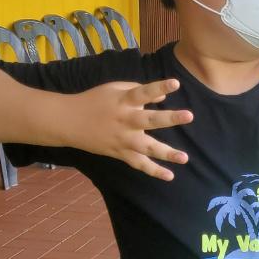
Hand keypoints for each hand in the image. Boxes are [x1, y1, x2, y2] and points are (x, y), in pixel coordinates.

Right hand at [66, 79, 192, 180]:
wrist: (69, 121)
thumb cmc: (94, 100)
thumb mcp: (114, 89)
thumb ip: (139, 90)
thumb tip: (162, 97)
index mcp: (123, 101)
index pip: (143, 92)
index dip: (159, 87)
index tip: (176, 83)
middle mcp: (125, 120)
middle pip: (149, 120)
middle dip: (169, 118)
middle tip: (189, 115)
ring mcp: (123, 139)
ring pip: (146, 147)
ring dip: (166, 153)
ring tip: (184, 158)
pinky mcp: (120, 153)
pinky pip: (138, 164)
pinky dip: (153, 171)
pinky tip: (170, 175)